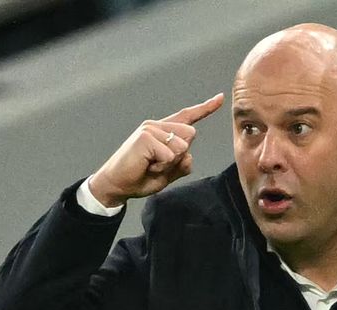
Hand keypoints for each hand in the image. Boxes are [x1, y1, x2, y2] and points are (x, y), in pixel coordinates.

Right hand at [87, 93, 224, 208]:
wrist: (116, 185)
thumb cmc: (139, 178)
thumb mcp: (167, 173)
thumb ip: (181, 164)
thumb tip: (188, 155)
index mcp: (163, 132)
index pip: (187, 117)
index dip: (205, 108)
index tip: (220, 98)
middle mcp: (157, 126)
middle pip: (190, 136)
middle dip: (180, 156)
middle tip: (158, 165)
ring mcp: (151, 129)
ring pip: (181, 147)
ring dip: (169, 163)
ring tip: (151, 165)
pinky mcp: (145, 137)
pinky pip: (170, 154)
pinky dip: (161, 166)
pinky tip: (146, 165)